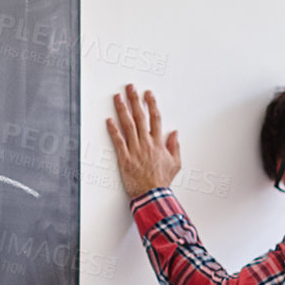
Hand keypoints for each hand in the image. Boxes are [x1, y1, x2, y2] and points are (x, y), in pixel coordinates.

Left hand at [106, 85, 181, 199]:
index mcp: (158, 143)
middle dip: (135, 100)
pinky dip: (113, 130)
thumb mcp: (176, 163)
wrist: (152, 195)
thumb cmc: (162, 181)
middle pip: (140, 117)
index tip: (148, 94)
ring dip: (122, 110)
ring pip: (128, 125)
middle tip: (131, 88)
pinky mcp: (125, 158)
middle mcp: (146, 143)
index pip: (155, 118)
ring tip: (118, 98)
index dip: (151, 104)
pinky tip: (109, 120)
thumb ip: (174, 146)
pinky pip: (118, 141)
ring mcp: (135, 150)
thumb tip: (174, 133)